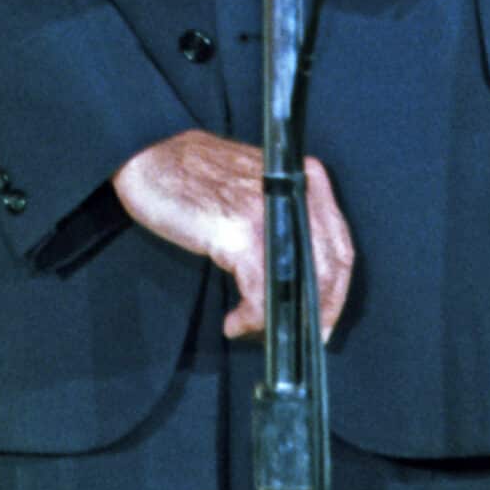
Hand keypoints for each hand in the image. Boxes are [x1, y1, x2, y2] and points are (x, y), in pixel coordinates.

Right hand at [112, 130, 354, 340]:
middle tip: (305, 334)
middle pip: (328, 267)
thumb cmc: (194, 174)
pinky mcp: (239, 232)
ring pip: (299, 282)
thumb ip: (283, 217)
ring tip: (256, 328)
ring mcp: (268, 213)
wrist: (149, 155)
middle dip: (319, 311)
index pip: (340, 244)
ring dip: (279, 317)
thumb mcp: (254, 187)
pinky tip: (235, 322)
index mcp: (301, 180)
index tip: (325, 317)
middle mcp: (293, 193)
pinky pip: (259, 291)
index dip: (337, 290)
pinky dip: (251, 316)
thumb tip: (299, 274)